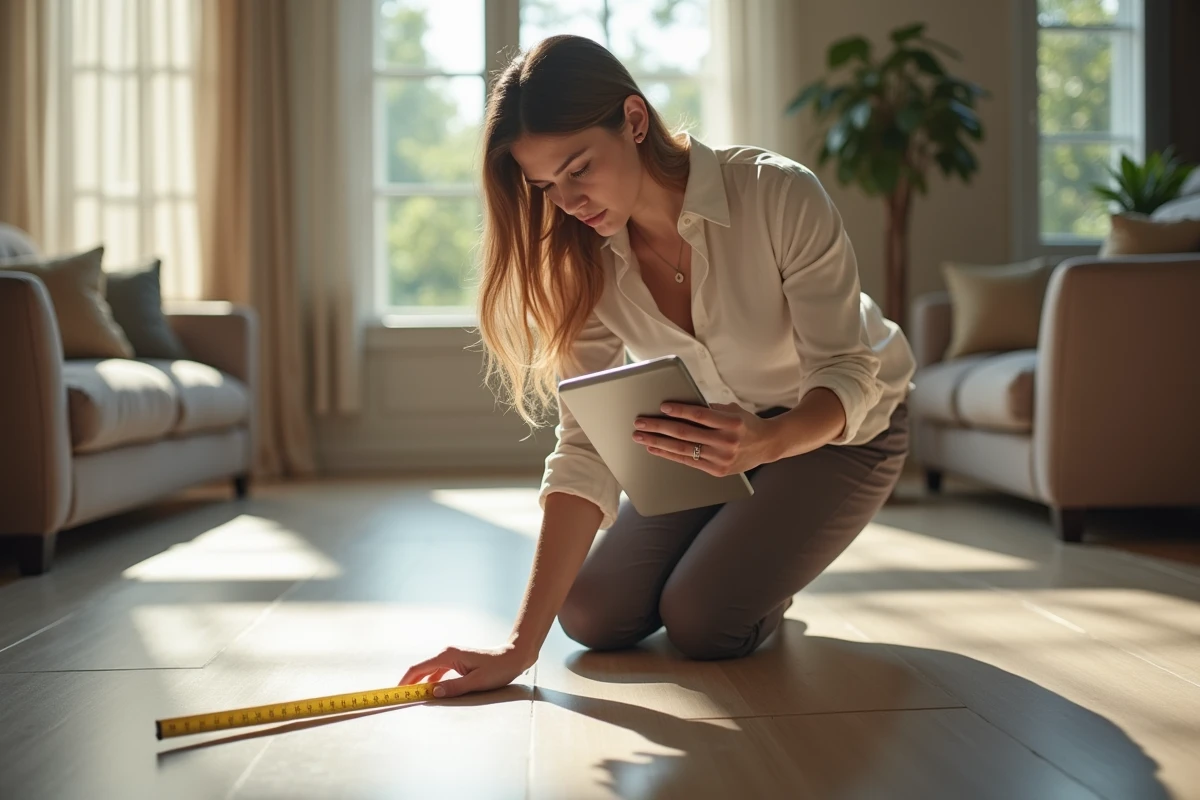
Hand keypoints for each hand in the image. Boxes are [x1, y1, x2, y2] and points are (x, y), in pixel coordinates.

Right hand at [399, 643, 530, 698]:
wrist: (513, 657)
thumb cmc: (498, 669)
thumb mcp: (476, 682)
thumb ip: (454, 688)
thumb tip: (433, 693)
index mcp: (447, 656)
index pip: (418, 669)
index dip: (405, 682)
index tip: (393, 693)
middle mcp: (446, 653)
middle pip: (420, 670)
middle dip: (409, 685)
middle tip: (398, 700)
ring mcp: (451, 657)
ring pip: (428, 672)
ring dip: (420, 685)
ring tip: (411, 699)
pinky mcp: (456, 661)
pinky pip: (438, 673)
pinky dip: (431, 682)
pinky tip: (430, 693)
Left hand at [633, 402, 774, 475]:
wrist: (767, 445)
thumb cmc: (745, 423)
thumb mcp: (732, 410)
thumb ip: (710, 410)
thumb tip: (681, 407)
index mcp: (731, 422)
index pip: (699, 415)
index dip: (679, 410)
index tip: (661, 407)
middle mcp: (726, 441)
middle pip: (685, 433)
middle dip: (659, 428)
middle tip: (640, 423)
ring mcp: (722, 458)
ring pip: (683, 449)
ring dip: (658, 443)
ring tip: (641, 437)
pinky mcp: (718, 470)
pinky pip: (688, 462)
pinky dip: (670, 455)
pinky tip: (656, 449)